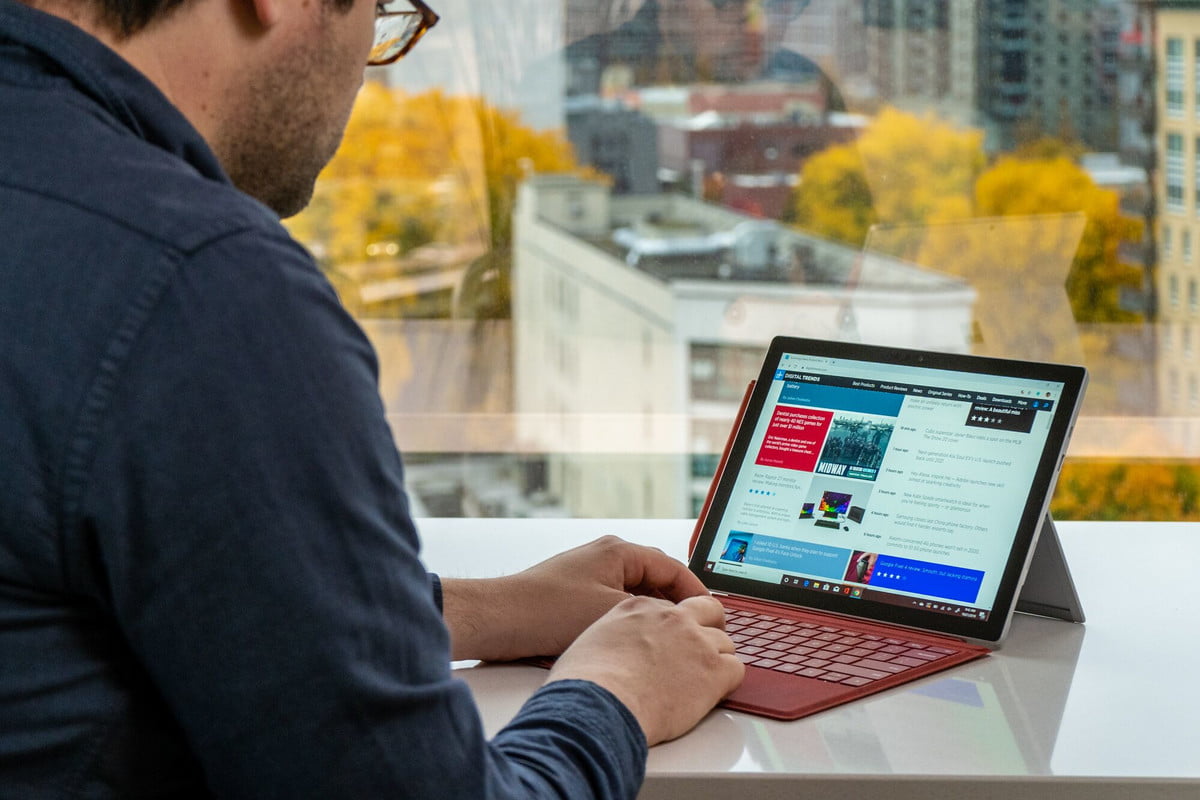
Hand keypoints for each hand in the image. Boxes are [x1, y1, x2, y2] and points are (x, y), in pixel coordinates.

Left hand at [440, 535, 709, 661]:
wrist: (498, 619)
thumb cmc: (547, 611)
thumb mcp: (612, 613)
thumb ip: (653, 614)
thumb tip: (681, 621)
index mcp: (619, 551)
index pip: (673, 567)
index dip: (696, 593)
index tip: (712, 616)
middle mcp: (605, 556)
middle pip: (656, 579)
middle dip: (675, 605)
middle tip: (694, 631)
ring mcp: (589, 573)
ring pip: (635, 594)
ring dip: (651, 615)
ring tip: (666, 640)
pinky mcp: (575, 593)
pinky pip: (614, 604)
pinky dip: (628, 621)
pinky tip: (632, 642)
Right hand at [546, 594, 744, 744]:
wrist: (601, 702)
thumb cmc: (588, 681)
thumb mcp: (594, 640)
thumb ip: (617, 637)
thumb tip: (619, 650)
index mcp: (641, 608)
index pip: (671, 608)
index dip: (674, 626)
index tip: (672, 640)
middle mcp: (672, 618)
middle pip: (707, 610)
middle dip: (709, 624)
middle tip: (704, 645)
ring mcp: (696, 642)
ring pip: (724, 641)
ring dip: (717, 658)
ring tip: (702, 679)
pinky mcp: (714, 670)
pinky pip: (737, 669)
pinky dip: (728, 681)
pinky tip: (713, 692)